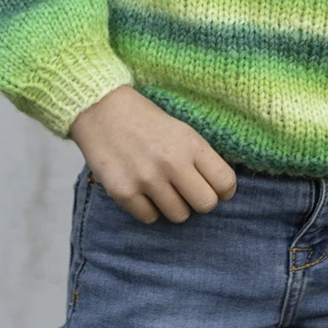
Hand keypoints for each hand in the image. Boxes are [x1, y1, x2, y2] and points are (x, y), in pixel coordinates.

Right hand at [68, 84, 236, 224]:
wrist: (101, 109)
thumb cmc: (146, 120)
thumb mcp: (182, 130)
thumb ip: (200, 158)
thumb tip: (220, 190)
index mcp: (190, 143)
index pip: (225, 183)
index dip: (223, 189)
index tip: (214, 187)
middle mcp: (171, 162)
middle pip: (206, 204)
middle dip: (199, 200)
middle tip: (187, 190)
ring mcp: (147, 179)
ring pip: (179, 216)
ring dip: (174, 205)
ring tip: (162, 187)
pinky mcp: (123, 192)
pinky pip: (150, 218)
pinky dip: (148, 208)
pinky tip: (142, 189)